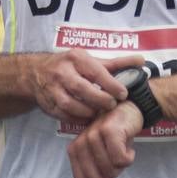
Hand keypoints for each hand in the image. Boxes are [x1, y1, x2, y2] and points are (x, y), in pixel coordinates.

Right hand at [29, 51, 143, 124]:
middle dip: (99, 99)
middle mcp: (62, 72)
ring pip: (70, 104)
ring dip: (88, 111)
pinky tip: (87, 119)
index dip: (111, 84)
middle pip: (81, 88)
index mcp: (75, 58)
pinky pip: (64, 115)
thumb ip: (117, 63)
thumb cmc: (70, 66)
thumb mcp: (90, 60)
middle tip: (112, 105)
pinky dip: (77, 119)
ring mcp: (52, 89)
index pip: (95, 71)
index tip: (123, 93)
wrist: (35, 73)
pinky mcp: (48, 104)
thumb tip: (141, 61)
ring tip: (99, 114)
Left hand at [67, 101, 144, 177]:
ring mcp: (93, 136)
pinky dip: (129, 157)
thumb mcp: (104, 159)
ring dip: (122, 168)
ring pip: (111, 171)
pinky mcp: (108, 131)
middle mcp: (81, 143)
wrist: (129, 109)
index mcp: (75, 152)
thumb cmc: (115, 136)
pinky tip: (128, 147)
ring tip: (123, 154)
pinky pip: (121, 159)